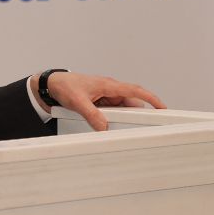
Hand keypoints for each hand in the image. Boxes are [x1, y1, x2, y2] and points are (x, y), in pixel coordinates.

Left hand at [30, 72, 164, 131]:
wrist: (51, 84)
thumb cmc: (64, 86)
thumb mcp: (78, 102)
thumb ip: (91, 115)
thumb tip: (104, 127)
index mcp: (108, 85)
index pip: (135, 91)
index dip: (150, 98)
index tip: (162, 107)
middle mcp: (109, 89)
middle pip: (130, 103)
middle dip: (139, 114)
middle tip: (147, 126)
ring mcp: (104, 96)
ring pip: (121, 109)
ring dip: (124, 118)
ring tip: (127, 129)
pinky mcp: (98, 103)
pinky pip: (111, 112)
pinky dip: (113, 120)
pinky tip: (110, 127)